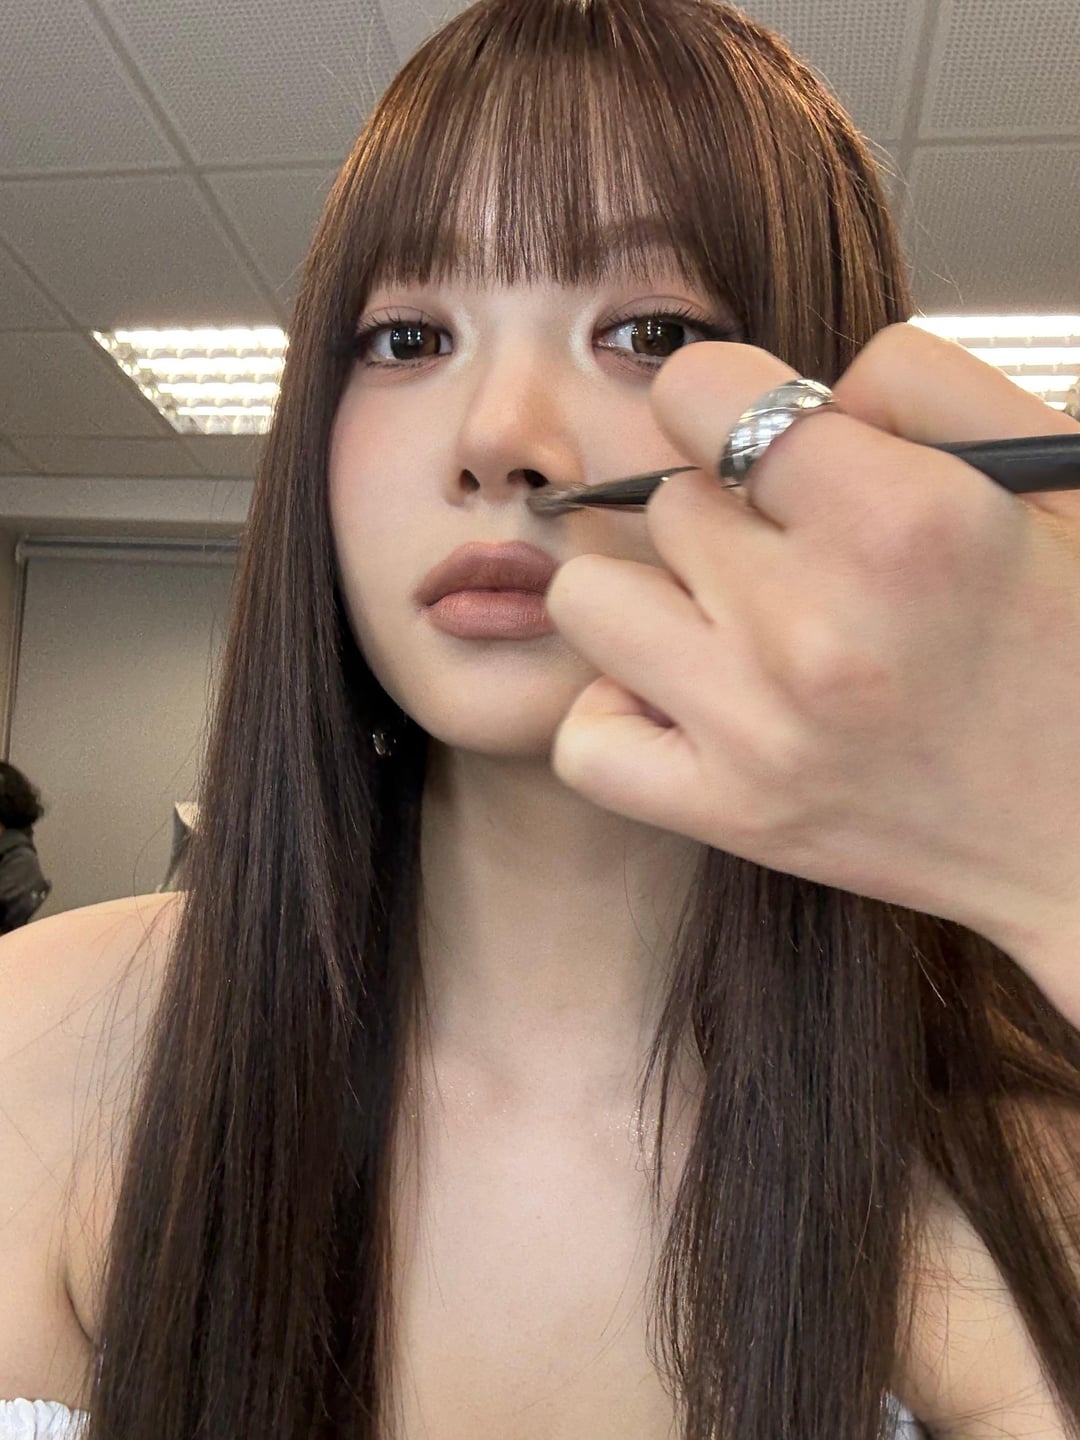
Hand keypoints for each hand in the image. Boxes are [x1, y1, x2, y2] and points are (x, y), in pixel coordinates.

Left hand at [544, 323, 1079, 1012]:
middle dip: (724, 515)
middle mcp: (813, 629)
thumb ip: (922, 384)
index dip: (726, 402)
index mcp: (903, 522)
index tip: (761, 442)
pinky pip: (585, 740)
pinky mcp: (732, 818)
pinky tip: (699, 704)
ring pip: (592, 599)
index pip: (698, 390)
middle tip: (799, 561)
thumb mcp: (1052, 474)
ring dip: (654, 600)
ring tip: (735, 626)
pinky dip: (627, 715)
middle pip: (661, 502)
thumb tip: (802, 391)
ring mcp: (759, 733)